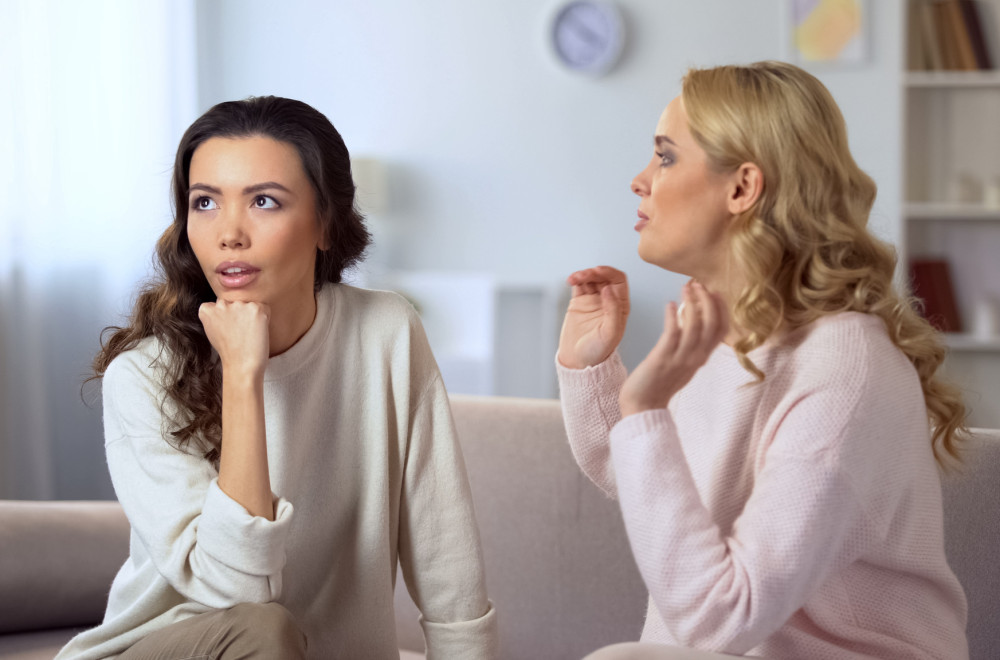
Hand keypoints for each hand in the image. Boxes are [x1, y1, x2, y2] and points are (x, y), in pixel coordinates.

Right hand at [198, 299, 270, 378]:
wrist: (241, 365)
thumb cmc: (229, 351)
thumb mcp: (212, 331)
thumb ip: (216, 316)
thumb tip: (225, 306)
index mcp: (207, 309)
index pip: (219, 304)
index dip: (227, 317)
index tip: (228, 330)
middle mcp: (221, 304)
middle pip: (235, 303)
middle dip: (239, 314)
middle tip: (240, 333)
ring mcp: (239, 305)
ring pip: (249, 304)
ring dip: (251, 315)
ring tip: (248, 334)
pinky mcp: (256, 309)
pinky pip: (264, 308)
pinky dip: (264, 318)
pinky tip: (257, 332)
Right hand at [557, 266, 629, 368]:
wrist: (579, 361)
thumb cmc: (598, 351)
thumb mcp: (610, 333)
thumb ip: (613, 310)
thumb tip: (608, 288)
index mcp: (620, 306)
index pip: (618, 280)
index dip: (609, 272)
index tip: (598, 272)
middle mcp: (608, 300)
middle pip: (603, 276)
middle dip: (593, 272)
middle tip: (583, 275)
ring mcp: (593, 300)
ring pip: (590, 279)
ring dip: (583, 274)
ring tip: (574, 278)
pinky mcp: (579, 302)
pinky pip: (578, 285)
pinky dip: (575, 279)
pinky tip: (571, 280)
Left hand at [619, 280, 727, 416]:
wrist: (644, 405)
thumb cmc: (661, 382)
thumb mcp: (684, 363)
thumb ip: (692, 345)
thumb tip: (694, 319)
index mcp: (702, 358)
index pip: (722, 330)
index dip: (722, 309)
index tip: (716, 292)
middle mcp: (696, 358)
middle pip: (712, 324)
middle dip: (708, 301)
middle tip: (699, 284)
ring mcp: (680, 358)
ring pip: (694, 326)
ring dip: (691, 303)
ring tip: (686, 288)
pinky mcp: (663, 358)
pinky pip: (672, 332)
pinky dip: (672, 316)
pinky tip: (669, 304)